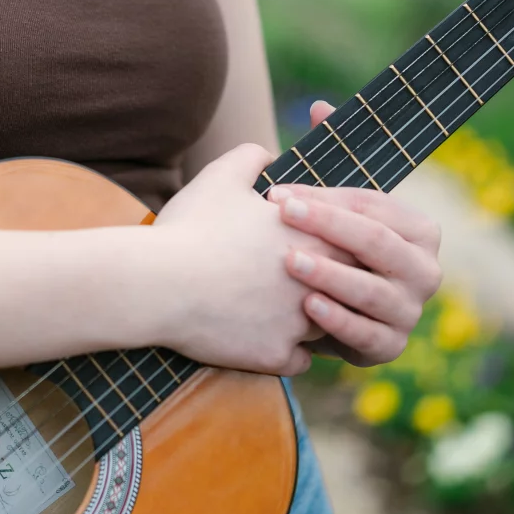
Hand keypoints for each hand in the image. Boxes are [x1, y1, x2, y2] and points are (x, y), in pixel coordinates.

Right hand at [151, 142, 351, 376]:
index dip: (338, 245)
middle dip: (335, 285)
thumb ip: (252, 157)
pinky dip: (288, 352)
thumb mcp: (221, 177)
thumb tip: (267, 153)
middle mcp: (316, 282)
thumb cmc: (191, 226)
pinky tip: (274, 340)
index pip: (354, 243)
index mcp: (312, 237)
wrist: (159, 282)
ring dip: (314, 320)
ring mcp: (298, 323)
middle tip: (319, 281)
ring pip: (327, 326)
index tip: (323, 245)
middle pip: (348, 287)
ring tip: (294, 313)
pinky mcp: (276, 355)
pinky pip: (299, 360)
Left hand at [266, 103, 441, 365]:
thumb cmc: (329, 245)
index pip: (372, 206)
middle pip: (377, 243)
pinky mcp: (388, 349)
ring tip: (288, 260)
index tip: (279, 191)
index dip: (325, 197)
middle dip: (327, 226)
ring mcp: (409, 313)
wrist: (323, 310)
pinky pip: (366, 336)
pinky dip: (337, 322)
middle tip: (279, 213)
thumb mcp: (332, 202)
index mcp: (419, 230)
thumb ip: (331, 153)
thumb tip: (320, 106)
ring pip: (371, 291)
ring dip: (330, 274)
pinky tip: (306, 306)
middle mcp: (425, 271)